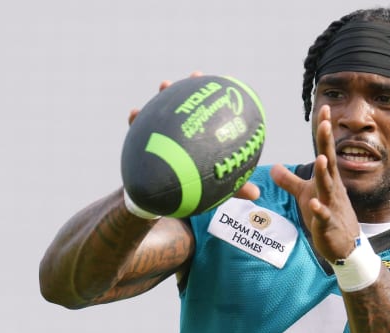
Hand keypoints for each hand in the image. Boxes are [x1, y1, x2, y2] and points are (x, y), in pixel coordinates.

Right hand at [127, 73, 259, 202]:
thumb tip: (256, 193)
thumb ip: (232, 188)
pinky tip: (133, 111)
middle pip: (185, 106)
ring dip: (164, 95)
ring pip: (161, 111)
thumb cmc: (191, 188)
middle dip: (193, 88)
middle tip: (197, 75)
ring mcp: (159, 134)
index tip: (226, 87)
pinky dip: (135, 119)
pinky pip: (136, 128)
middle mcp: (179, 131)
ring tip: (165, 83)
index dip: (215, 100)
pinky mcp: (140, 141)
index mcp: (197, 138)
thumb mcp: (213, 187)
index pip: (206, 115)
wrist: (160, 199)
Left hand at [271, 105, 358, 260]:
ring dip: (324, 173)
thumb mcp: (306, 195)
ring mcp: (332, 206)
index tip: (324, 109)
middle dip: (326, 143)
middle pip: (328, 162)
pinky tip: (315, 204)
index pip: (325, 151)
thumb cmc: (326, 216)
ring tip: (320, 159)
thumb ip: (290, 181)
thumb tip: (273, 166)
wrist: (346, 245)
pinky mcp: (328, 225)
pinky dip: (320, 211)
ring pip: (328, 187)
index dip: (324, 132)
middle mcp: (332, 188)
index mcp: (327, 178)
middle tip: (325, 123)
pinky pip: (324, 217)